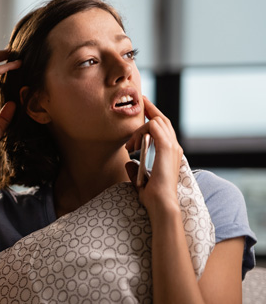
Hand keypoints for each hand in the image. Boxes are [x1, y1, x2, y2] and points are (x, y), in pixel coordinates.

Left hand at [124, 96, 183, 214]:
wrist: (161, 203)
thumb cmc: (152, 196)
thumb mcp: (141, 180)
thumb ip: (135, 170)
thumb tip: (129, 163)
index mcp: (170, 153)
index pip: (163, 129)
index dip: (154, 117)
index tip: (144, 107)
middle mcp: (174, 148)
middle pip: (163, 120)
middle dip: (151, 109)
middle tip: (141, 100)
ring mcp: (173, 147)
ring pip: (158, 122)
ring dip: (140, 128)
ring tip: (129, 144)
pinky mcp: (167, 148)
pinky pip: (155, 127)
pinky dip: (143, 130)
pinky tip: (133, 143)